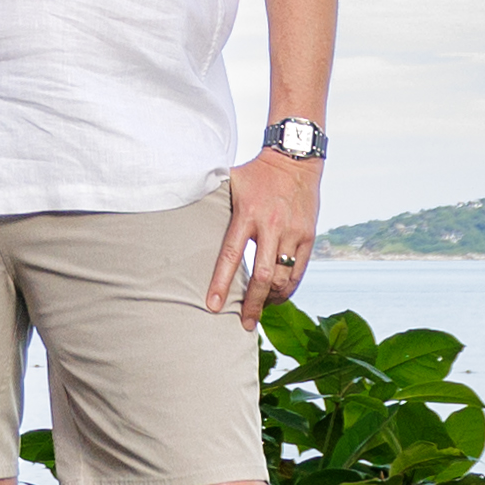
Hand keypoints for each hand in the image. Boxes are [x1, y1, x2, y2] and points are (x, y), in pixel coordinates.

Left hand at [208, 143, 322, 324]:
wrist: (294, 159)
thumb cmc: (256, 173)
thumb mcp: (229, 182)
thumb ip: (211, 201)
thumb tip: (176, 206)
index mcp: (247, 214)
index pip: (231, 255)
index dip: (220, 282)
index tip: (212, 306)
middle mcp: (272, 226)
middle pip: (263, 277)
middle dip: (252, 304)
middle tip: (243, 324)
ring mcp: (293, 233)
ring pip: (283, 278)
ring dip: (271, 300)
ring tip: (260, 310)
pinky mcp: (308, 236)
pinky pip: (299, 271)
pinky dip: (289, 289)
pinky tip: (278, 297)